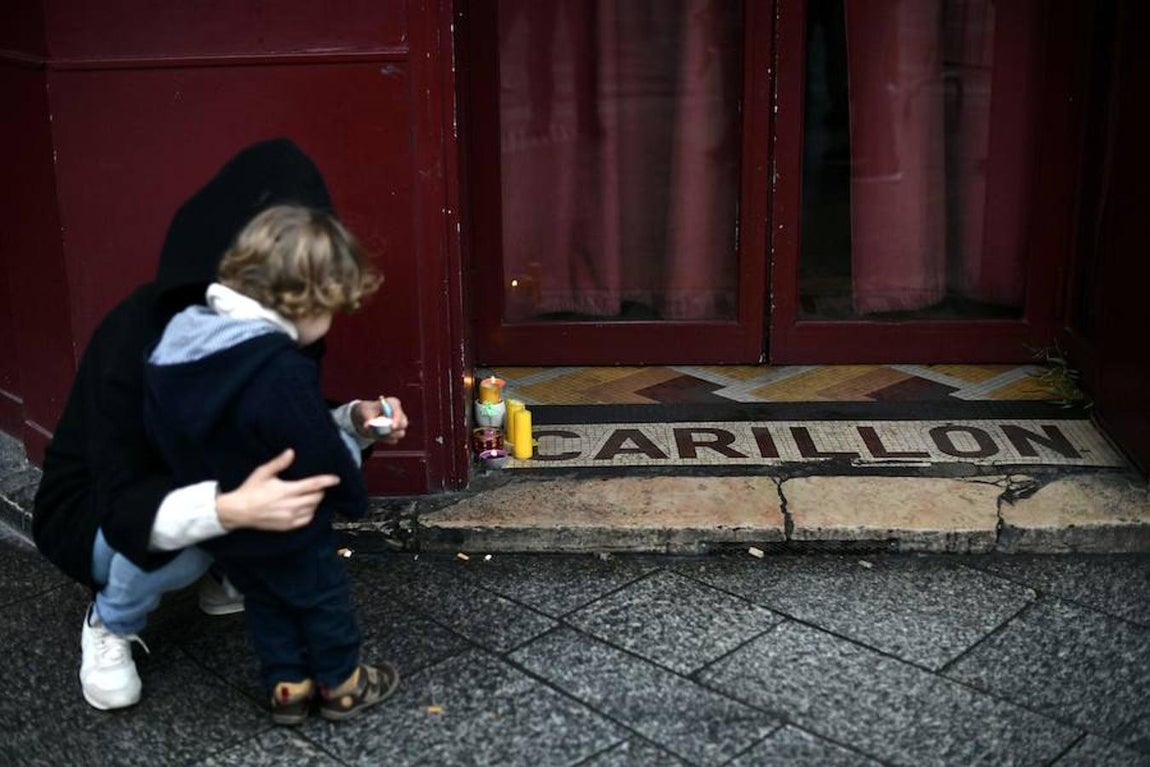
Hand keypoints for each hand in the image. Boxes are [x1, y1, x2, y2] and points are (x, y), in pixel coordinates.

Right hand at [215, 449, 339, 530]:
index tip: (336, 479)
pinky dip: (310, 513)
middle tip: (318, 486)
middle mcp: (291, 505)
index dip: (327, 481)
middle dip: (320, 491)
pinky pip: (306, 520)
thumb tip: (291, 452)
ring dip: (316, 502)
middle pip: (316, 498)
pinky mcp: (287, 526)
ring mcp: (290, 517)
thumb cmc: (250, 490)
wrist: (238, 511)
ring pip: (313, 509)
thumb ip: (279, 463)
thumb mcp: (263, 472)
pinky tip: (307, 508)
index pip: (313, 485)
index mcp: (287, 490)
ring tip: (312, 496)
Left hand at [353, 396, 408, 444]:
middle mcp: (399, 414)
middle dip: (396, 430)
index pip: (398, 410)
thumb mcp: (363, 411)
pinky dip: (385, 439)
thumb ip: (367, 418)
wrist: (364, 418)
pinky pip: (394, 440)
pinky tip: (377, 435)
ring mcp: (399, 424)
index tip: (392, 427)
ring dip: (389, 436)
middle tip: (384, 433)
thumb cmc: (366, 410)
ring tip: (376, 432)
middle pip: (404, 424)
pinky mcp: (396, 434)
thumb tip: (367, 426)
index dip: (397, 418)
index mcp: (393, 403)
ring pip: (400, 433)